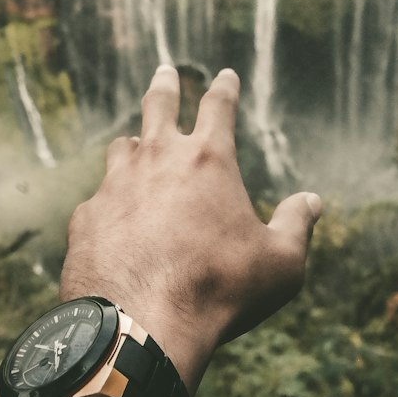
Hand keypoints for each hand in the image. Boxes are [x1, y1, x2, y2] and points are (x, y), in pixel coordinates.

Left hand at [59, 64, 321, 392]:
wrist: (141, 324)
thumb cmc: (219, 291)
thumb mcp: (280, 263)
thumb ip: (296, 226)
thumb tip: (311, 201)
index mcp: (209, 161)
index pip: (218, 107)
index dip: (225, 88)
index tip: (225, 74)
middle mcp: (158, 159)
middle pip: (158, 106)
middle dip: (165, 85)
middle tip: (165, 71)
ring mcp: (115, 185)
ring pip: (123, 147)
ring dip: (134, 144)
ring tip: (136, 145)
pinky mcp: (86, 217)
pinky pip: (99, 199)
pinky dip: (111, 203)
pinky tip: (114, 219)